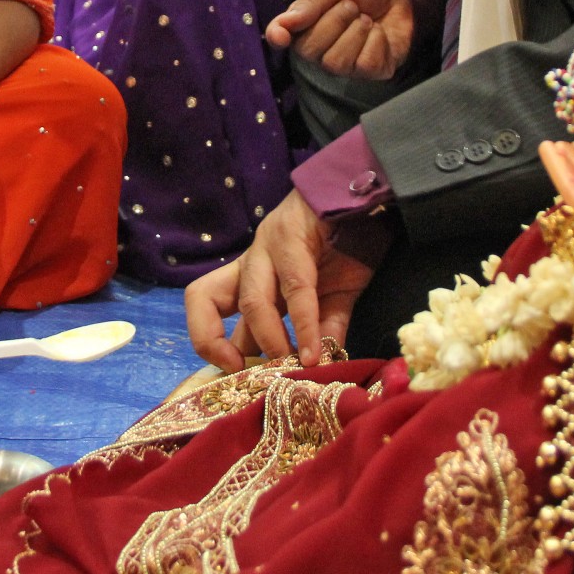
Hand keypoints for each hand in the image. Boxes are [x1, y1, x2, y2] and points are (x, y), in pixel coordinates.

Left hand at [184, 189, 388, 369]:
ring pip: (252, 300)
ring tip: (291, 364)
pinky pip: (296, 290)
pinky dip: (305, 328)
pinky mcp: (293, 237)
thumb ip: (325, 329)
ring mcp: (268, 247)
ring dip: (270, 340)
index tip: (232, 369)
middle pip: (203, 296)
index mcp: (252, 276)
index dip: (207, 339)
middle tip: (246, 373)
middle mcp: (251, 262)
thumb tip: (318, 367)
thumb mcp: (334, 297)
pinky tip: (316, 352)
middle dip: (216, 342)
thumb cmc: (347, 246)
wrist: (370, 199)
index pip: (206, 304)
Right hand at [265, 0, 414, 79]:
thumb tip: (285, 23)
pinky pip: (365, 65)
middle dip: (333, 22)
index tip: (281, 35)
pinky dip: (376, 42)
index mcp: (305, 24)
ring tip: (367, 19)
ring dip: (356, 32)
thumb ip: (312, 1)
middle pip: (308, 51)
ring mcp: (345, 65)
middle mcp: (320, 49)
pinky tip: (379, 33)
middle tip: (352, 6)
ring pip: (335, 62)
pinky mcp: (371, 71)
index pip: (280, 36)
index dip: (278, 36)